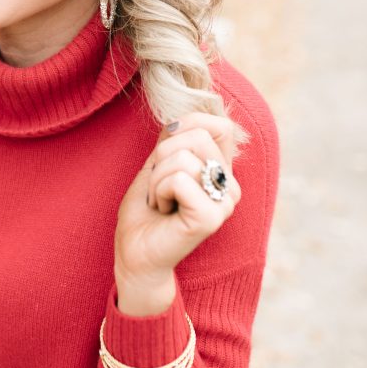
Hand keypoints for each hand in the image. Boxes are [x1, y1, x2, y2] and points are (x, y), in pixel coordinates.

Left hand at [114, 114, 241, 288]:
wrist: (135, 251)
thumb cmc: (147, 209)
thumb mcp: (160, 162)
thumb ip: (176, 138)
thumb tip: (182, 116)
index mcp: (224, 170)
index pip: (220, 125)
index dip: (187, 126)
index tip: (164, 153)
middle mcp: (231, 186)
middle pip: (197, 136)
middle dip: (162, 157)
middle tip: (160, 187)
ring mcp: (225, 203)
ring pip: (183, 157)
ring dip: (157, 179)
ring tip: (161, 201)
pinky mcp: (211, 218)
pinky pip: (178, 180)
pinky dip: (159, 191)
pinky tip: (164, 212)